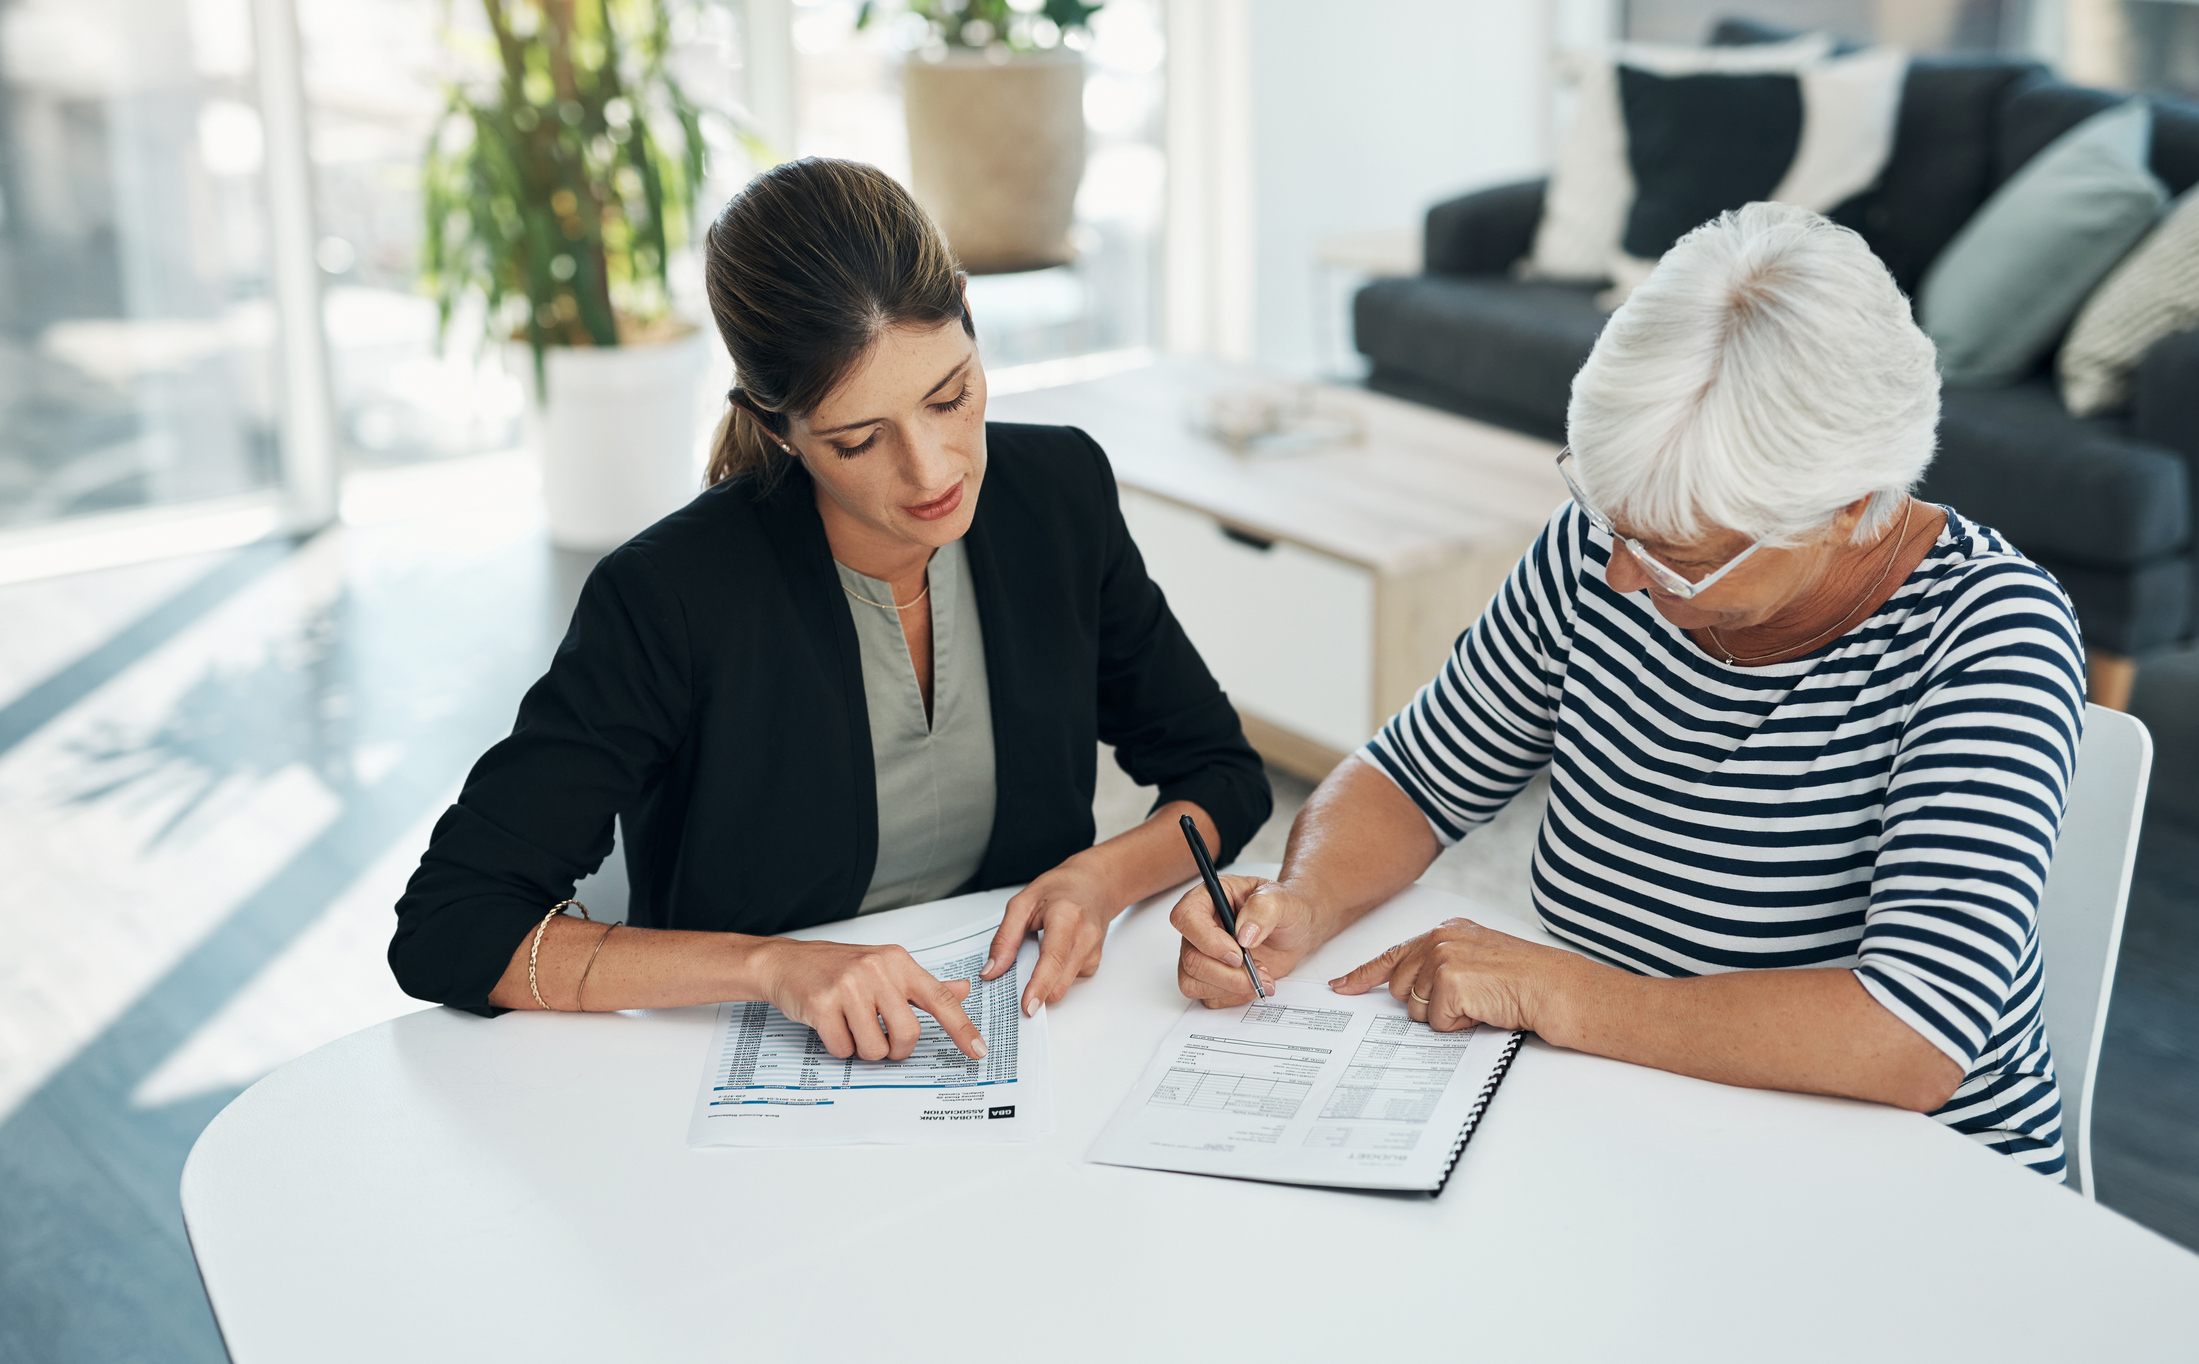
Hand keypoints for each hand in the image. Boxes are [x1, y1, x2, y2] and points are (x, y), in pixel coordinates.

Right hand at [749, 939, 986, 1061]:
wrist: (787, 962)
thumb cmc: (838, 966)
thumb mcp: (885, 966)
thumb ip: (925, 984)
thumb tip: (964, 989)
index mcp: (898, 962)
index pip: (940, 998)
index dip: (962, 1027)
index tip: (977, 1050)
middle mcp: (876, 971)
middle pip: (908, 1034)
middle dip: (896, 1050)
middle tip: (884, 1042)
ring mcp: (848, 986)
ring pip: (875, 1048)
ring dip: (865, 1050)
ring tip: (853, 1028)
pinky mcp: (822, 1005)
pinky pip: (844, 1049)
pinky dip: (840, 1048)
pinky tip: (832, 1026)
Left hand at [982, 859, 1121, 1016]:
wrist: (1096, 884)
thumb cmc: (1062, 888)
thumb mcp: (1023, 903)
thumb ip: (1005, 938)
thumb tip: (992, 971)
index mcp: (1067, 918)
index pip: (1052, 959)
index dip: (1039, 986)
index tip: (1027, 1006)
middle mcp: (1085, 938)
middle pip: (1058, 983)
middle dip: (1035, 989)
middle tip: (1016, 975)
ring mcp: (1093, 953)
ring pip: (1062, 987)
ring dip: (1044, 982)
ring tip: (1038, 951)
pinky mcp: (1094, 963)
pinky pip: (1067, 981)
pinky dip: (1054, 975)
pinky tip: (1053, 952)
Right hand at [1170, 875, 1322, 1006]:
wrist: (1295, 931)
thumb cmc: (1285, 909)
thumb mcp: (1282, 900)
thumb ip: (1263, 909)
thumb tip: (1244, 933)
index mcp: (1209, 898)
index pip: (1186, 918)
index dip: (1207, 940)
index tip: (1237, 954)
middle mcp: (1200, 927)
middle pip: (1191, 958)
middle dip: (1227, 973)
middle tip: (1258, 970)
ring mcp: (1201, 954)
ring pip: (1194, 982)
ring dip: (1232, 987)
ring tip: (1261, 976)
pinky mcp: (1209, 977)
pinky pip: (1207, 997)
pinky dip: (1234, 997)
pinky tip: (1254, 983)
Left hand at [1329, 917, 1577, 1032]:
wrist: (1555, 988)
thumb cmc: (1525, 980)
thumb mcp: (1476, 961)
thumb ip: (1440, 965)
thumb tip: (1410, 992)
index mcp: (1446, 931)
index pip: (1393, 954)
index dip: (1363, 975)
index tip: (1342, 987)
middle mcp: (1440, 939)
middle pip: (1401, 989)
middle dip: (1428, 1005)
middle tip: (1468, 1000)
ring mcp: (1443, 958)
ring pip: (1416, 1009)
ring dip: (1447, 1016)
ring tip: (1481, 1002)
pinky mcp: (1450, 982)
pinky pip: (1437, 1023)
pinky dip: (1459, 1025)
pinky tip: (1484, 1010)